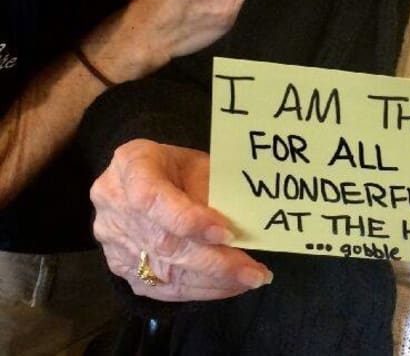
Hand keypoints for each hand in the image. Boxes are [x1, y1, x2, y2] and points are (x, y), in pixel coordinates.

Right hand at [91, 139, 271, 300]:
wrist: (136, 178)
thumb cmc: (172, 165)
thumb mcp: (194, 162)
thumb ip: (210, 188)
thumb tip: (240, 225)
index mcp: (131, 165)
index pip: (153, 199)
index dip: (189, 220)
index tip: (227, 233)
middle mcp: (114, 205)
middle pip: (164, 243)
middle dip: (215, 262)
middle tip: (253, 272)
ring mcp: (114, 241)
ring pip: (165, 272)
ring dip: (213, 281)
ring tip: (249, 280)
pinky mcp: (121, 268)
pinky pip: (161, 288)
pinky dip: (199, 290)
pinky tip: (228, 287)